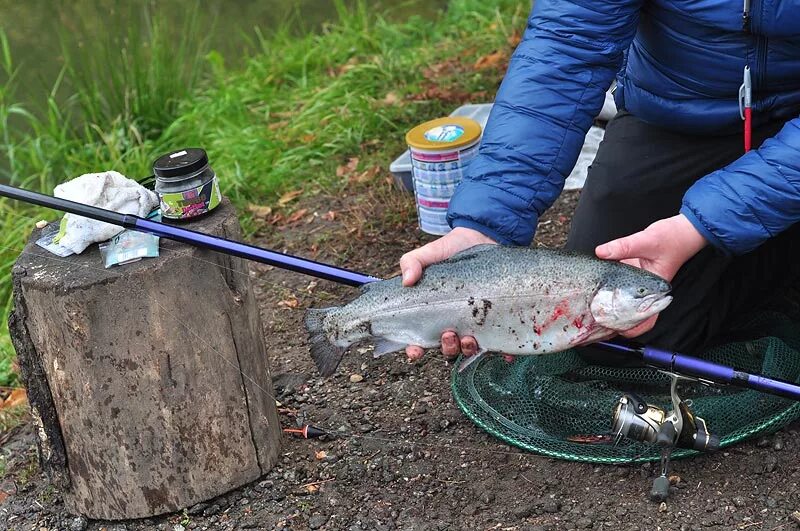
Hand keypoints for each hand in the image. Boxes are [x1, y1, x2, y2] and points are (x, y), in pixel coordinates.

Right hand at [399, 227, 495, 360]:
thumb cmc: (450, 249)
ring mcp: (475, 323)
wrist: (482, 236)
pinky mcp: (496, 319)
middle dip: (446, 348)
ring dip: (467, 349)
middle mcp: (454, 322)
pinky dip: (502, 352)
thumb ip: (412, 263)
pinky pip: (500, 342)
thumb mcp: (428, 254)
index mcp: (434, 313)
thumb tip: (406, 281)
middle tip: (448, 335)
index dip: (415, 349)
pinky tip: (504, 352)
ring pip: (470, 348)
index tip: (414, 350)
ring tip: (469, 338)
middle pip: (447, 347)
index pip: (420, 339)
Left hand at [595, 213, 707, 337]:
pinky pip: (621, 286)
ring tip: (595, 311)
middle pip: (633, 315)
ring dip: (613, 307)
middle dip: (617, 321)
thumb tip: (602, 252)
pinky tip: (597, 289)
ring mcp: (640, 283)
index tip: (616, 330)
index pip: (647, 318)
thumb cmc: (673, 238)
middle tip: (598, 322)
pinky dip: (611, 290)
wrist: (683, 229)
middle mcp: (648, 289)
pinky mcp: (634, 273)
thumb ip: (623, 246)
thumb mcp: (646, 240)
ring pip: (626, 302)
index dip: (633, 328)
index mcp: (655, 289)